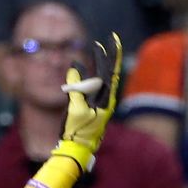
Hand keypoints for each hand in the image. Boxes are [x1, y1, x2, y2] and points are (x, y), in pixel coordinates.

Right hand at [54, 34, 122, 173]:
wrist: (77, 149)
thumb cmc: (77, 131)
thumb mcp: (75, 108)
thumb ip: (76, 88)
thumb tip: (75, 67)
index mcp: (105, 99)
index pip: (109, 72)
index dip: (109, 55)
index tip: (107, 40)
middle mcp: (106, 100)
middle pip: (109, 72)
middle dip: (109, 55)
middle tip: (112, 38)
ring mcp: (101, 103)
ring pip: (104, 78)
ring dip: (101, 63)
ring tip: (99, 49)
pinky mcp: (94, 107)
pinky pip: (95, 86)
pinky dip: (92, 75)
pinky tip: (88, 68)